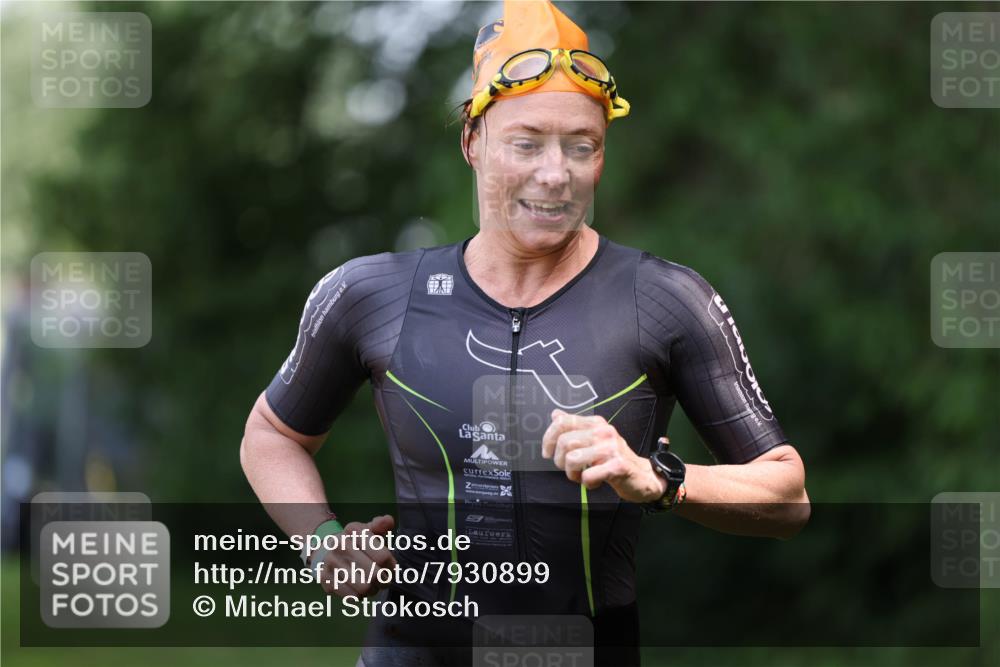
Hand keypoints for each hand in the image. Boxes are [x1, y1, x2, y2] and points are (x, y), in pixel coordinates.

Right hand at [317, 514, 397, 597]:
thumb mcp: (369, 531)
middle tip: (384, 581)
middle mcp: (340, 544)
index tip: (391, 569)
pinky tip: (359, 589)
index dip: (392, 567)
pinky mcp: (324, 578)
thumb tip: (388, 520)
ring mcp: (330, 562)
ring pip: (364, 588)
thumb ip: (382, 525)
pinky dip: (359, 596)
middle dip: (384, 581)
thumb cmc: (356, 543)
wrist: (326, 551)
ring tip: (372, 585)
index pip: (382, 556)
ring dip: (372, 590)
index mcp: (354, 530)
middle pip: (375, 575)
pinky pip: (351, 596)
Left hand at [541, 409, 666, 503]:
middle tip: (569, 469)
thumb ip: (575, 426)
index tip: (547, 452)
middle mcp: (603, 432)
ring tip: (580, 476)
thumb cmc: (614, 458)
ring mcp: (611, 448)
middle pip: (565, 442)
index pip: (562, 422)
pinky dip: (587, 483)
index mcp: (596, 423)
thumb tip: (555, 414)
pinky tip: (594, 482)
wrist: (643, 476)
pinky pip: (588, 476)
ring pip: (573, 459)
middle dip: (560, 461)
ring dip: (572, 474)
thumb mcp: (595, 438)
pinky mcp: (617, 465)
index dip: (548, 438)